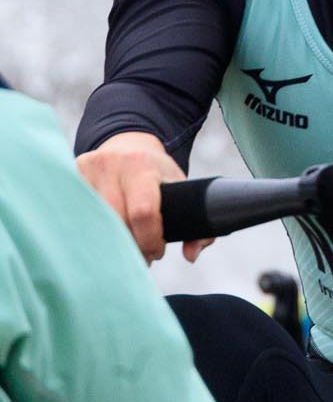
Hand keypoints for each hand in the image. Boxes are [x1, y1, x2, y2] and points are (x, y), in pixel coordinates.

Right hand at [75, 132, 208, 262]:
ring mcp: (85, 171)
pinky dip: (92, 232)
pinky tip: (104, 238)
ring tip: (124, 249)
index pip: (143, 211)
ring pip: (94, 222)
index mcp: (141, 165)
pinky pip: (79, 216)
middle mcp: (110, 165)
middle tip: (142, 256)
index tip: (157, 250)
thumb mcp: (181, 187)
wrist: (128, 145)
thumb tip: (191, 255)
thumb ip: (195, 222)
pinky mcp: (70, 178)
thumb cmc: (157, 173)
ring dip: (110, 242)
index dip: (150, 239)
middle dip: (131, 246)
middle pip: (116, 221)